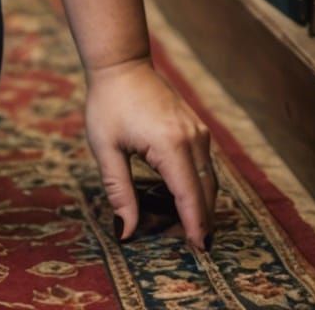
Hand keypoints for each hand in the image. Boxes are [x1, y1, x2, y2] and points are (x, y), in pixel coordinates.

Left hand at [84, 55, 216, 251]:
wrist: (121, 63)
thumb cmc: (108, 103)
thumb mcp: (105, 147)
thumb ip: (118, 191)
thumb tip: (125, 231)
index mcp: (170, 144)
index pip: (190, 196)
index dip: (195, 225)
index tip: (200, 251)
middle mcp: (192, 139)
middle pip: (205, 192)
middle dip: (199, 220)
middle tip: (186, 243)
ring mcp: (199, 132)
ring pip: (209, 180)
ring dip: (201, 204)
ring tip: (186, 226)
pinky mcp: (198, 128)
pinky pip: (205, 165)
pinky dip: (198, 185)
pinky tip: (184, 197)